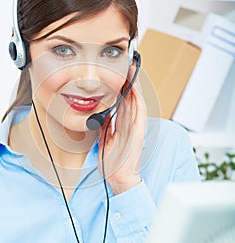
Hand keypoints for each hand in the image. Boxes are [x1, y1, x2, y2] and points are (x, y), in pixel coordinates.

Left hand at [98, 64, 146, 194]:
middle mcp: (131, 123)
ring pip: (137, 102)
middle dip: (130, 81)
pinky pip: (140, 114)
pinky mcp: (139, 133)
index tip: (119, 74)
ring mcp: (136, 127)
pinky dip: (138, 101)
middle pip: (132, 98)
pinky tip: (135, 90)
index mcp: (123, 124)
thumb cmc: (113, 160)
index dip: (122, 87)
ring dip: (136, 87)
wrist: (118, 176)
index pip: (124, 101)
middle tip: (127, 66)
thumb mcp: (105, 138)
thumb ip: (106, 125)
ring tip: (132, 71)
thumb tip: (102, 113)